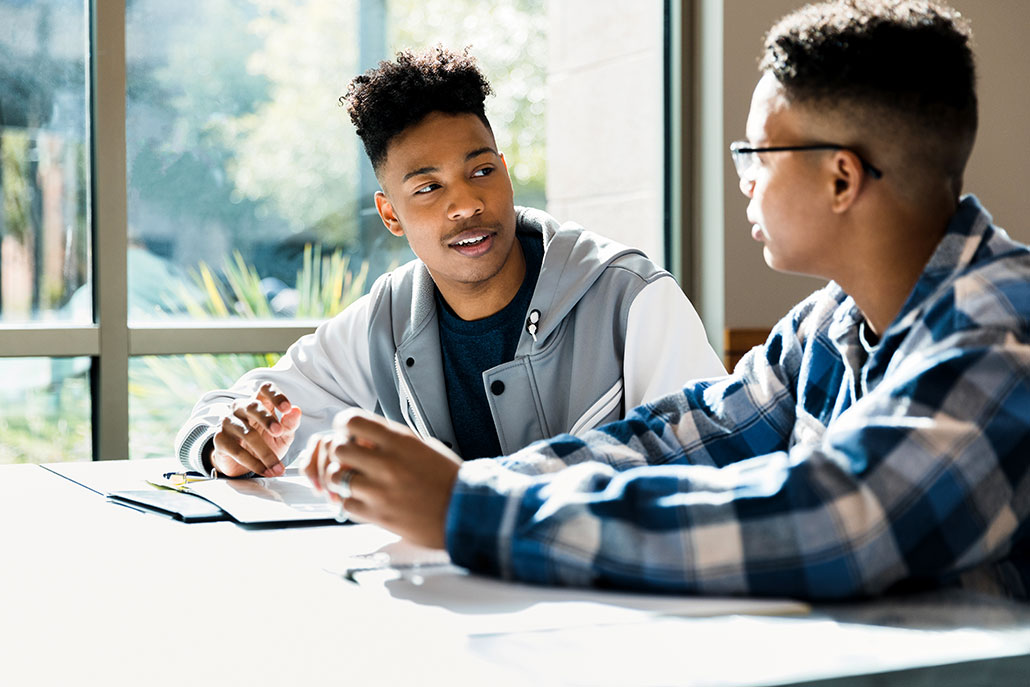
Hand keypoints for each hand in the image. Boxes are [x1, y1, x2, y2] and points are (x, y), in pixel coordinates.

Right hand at [209, 383, 301, 477]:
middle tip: (279, 432)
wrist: (242, 462)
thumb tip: (296, 411)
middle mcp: (241, 408)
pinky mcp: (220, 439)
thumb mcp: (282, 435)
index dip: (276, 396)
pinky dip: (254, 463)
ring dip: (265, 452)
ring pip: (247, 433)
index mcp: (259, 401)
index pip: (265, 389)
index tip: (287, 408)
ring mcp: (228, 422)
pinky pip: (237, 451)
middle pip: (252, 406)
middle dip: (267, 419)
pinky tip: (266, 471)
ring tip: (278, 466)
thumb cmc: (265, 442)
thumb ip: (290, 424)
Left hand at [301, 409, 460, 548]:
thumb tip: (365, 436)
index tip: (344, 431)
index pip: (352, 421)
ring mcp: (380, 490)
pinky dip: (349, 501)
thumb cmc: (448, 479)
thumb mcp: (424, 445)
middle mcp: (387, 462)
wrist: (464, 512)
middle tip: (348, 459)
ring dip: (340, 478)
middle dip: (340, 452)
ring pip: (335, 477)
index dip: (342, 425)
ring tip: (352, 481)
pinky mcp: (378, 515)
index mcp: (400, 440)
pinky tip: (362, 499)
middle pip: (338, 448)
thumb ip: (393, 439)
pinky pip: (345, 504)